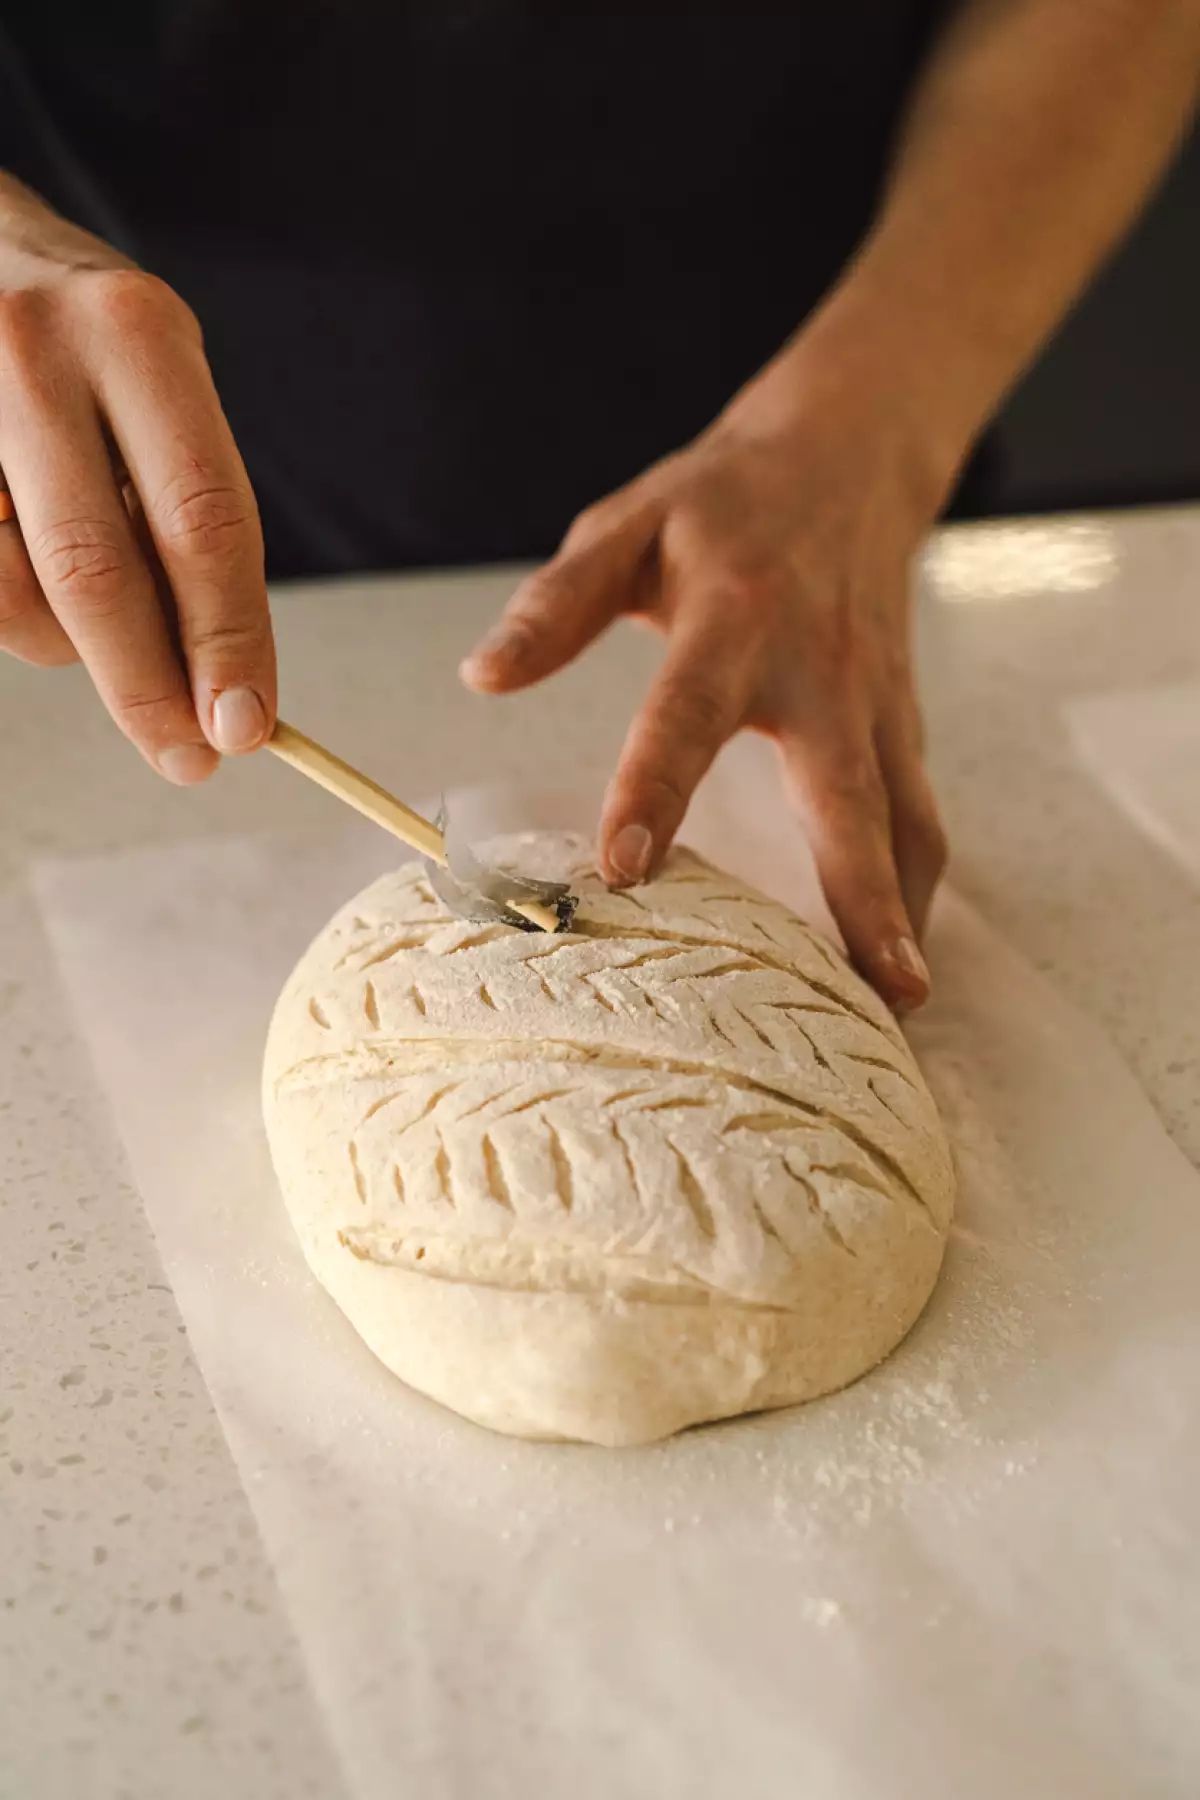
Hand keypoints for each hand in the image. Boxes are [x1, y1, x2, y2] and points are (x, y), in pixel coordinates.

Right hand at [0, 175, 273, 780]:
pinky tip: (23, 552)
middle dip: (152, 689)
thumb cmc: (79, 339)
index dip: (230, 642)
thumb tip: (220, 678)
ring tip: (90, 601)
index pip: (204, 521)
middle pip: (100, 574)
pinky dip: (14, 603)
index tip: (249, 728)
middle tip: (190, 759)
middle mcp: (37, 353)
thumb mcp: (157, 381)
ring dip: (72, 644)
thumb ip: (185, 506)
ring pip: (20, 594)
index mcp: (136, 335)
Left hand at [461, 338, 956, 1010]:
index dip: (656, 790)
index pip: (689, 715)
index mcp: (739, 616)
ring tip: (899, 1006)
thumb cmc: (723, 501)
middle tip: (878, 989)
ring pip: (906, 819)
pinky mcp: (904, 724)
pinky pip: (918, 815)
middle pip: (848, 795)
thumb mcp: (628, 524)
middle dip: (860, 893)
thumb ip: (557, 603)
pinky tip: (896, 956)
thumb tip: (482, 677)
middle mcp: (823, 669)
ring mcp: (879, 702)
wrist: (848, 457)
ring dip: (905, 913)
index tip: (626, 868)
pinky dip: (913, 889)